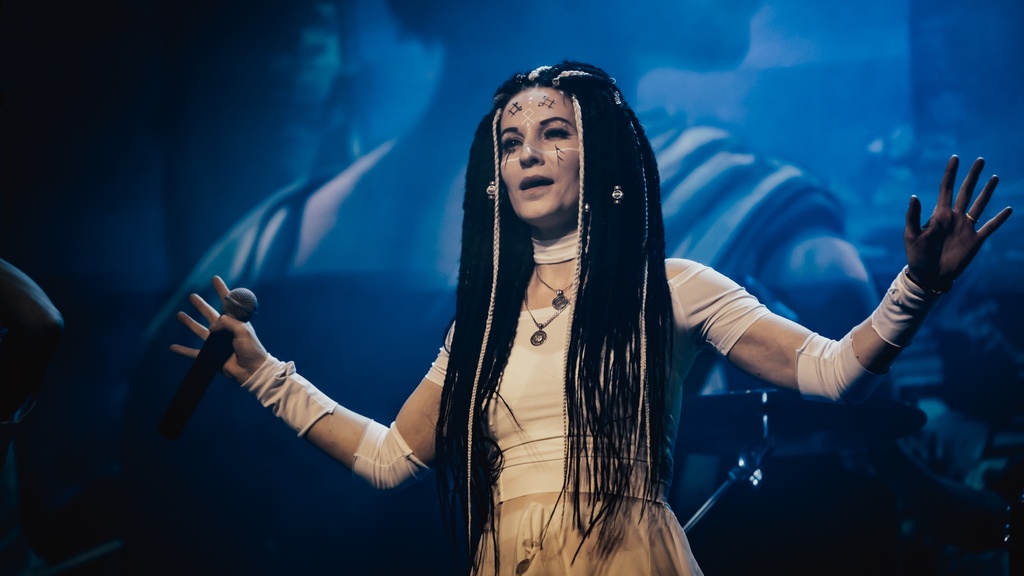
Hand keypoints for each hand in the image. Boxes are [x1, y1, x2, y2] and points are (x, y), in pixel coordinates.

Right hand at [170, 276, 268, 383]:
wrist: (251, 370)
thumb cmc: (251, 349)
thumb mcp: (243, 330)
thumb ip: (227, 322)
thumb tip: (212, 325)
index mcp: (236, 322)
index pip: (227, 303)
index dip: (222, 290)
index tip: (215, 279)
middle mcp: (225, 331)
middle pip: (210, 314)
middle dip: (201, 305)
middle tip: (192, 296)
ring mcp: (216, 343)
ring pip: (199, 330)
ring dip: (189, 322)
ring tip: (179, 314)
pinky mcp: (210, 356)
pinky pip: (193, 353)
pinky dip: (182, 351)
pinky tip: (173, 347)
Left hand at [904, 155, 1012, 290]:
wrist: (929, 276)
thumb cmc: (916, 256)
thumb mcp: (911, 235)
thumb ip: (913, 216)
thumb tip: (914, 196)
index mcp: (939, 214)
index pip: (946, 189)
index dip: (950, 173)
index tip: (955, 157)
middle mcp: (954, 217)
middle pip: (966, 192)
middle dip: (972, 176)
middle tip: (980, 160)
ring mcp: (966, 228)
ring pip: (979, 205)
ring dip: (987, 191)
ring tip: (995, 177)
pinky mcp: (975, 240)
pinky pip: (990, 227)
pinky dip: (999, 219)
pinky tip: (1008, 209)